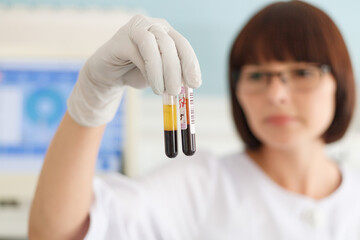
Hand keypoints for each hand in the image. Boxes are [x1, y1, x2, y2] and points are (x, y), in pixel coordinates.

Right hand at [67, 14, 201, 126]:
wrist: (109, 77)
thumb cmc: (136, 74)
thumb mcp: (160, 76)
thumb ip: (174, 76)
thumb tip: (189, 84)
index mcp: (166, 33)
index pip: (183, 45)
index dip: (190, 64)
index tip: (195, 83)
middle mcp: (153, 26)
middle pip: (170, 44)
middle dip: (175, 71)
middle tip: (175, 91)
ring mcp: (136, 29)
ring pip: (155, 45)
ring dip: (161, 71)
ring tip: (161, 91)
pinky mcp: (121, 37)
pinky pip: (138, 51)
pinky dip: (147, 70)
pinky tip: (149, 83)